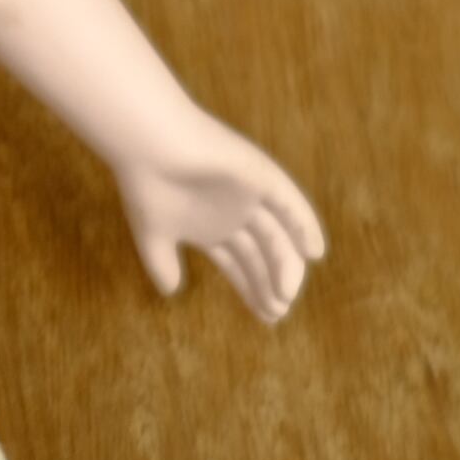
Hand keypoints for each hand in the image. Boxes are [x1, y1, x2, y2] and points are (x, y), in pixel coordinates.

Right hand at [114, 104, 327, 323]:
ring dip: (286, 264)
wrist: (148, 142)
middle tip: (278, 311)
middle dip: (270, 284)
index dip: (253, 290)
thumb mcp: (153, 232)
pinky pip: (290, 203)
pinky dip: (304, 225)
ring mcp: (250, 194)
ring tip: (286, 293)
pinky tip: (313, 252)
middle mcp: (234, 213)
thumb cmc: (147, 183)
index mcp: (210, 227)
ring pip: (277, 235)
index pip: (240, 265)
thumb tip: (172, 292)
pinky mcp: (260, 174)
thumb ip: (162, 262)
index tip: (267, 317)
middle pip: (262, 256)